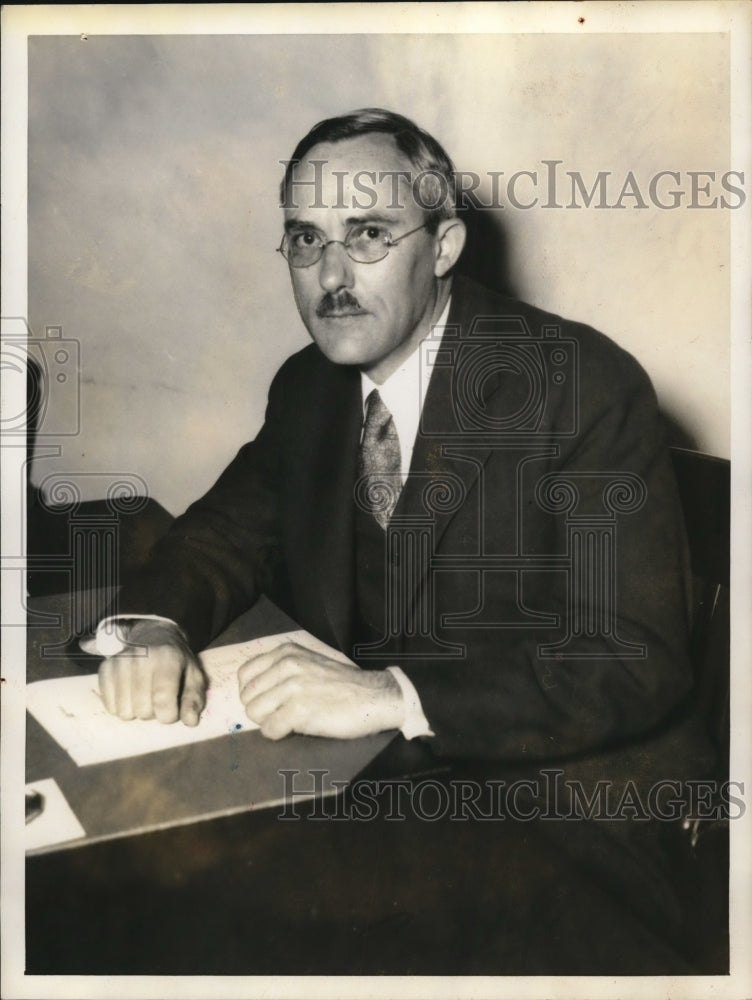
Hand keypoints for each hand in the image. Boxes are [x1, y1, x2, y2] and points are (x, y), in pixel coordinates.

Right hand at [98, 620, 206, 725]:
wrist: (154, 637)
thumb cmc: (178, 663)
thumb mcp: (194, 677)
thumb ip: (194, 700)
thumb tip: (190, 721)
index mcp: (167, 658)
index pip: (163, 700)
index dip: (169, 715)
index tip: (173, 711)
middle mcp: (141, 657)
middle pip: (143, 710)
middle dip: (153, 712)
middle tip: (158, 699)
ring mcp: (120, 662)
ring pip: (124, 712)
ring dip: (137, 711)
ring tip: (145, 696)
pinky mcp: (105, 668)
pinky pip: (110, 707)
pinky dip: (121, 707)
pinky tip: (131, 694)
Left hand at [237, 642, 403, 739]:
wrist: (373, 696)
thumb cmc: (341, 684)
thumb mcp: (309, 663)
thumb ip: (282, 669)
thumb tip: (252, 690)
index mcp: (286, 652)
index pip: (245, 674)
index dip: (253, 692)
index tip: (269, 700)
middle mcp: (287, 665)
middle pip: (247, 696)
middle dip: (261, 709)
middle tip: (282, 713)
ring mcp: (293, 687)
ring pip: (254, 713)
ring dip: (269, 721)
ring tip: (290, 719)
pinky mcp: (299, 710)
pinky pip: (269, 729)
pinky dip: (279, 734)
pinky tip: (296, 728)